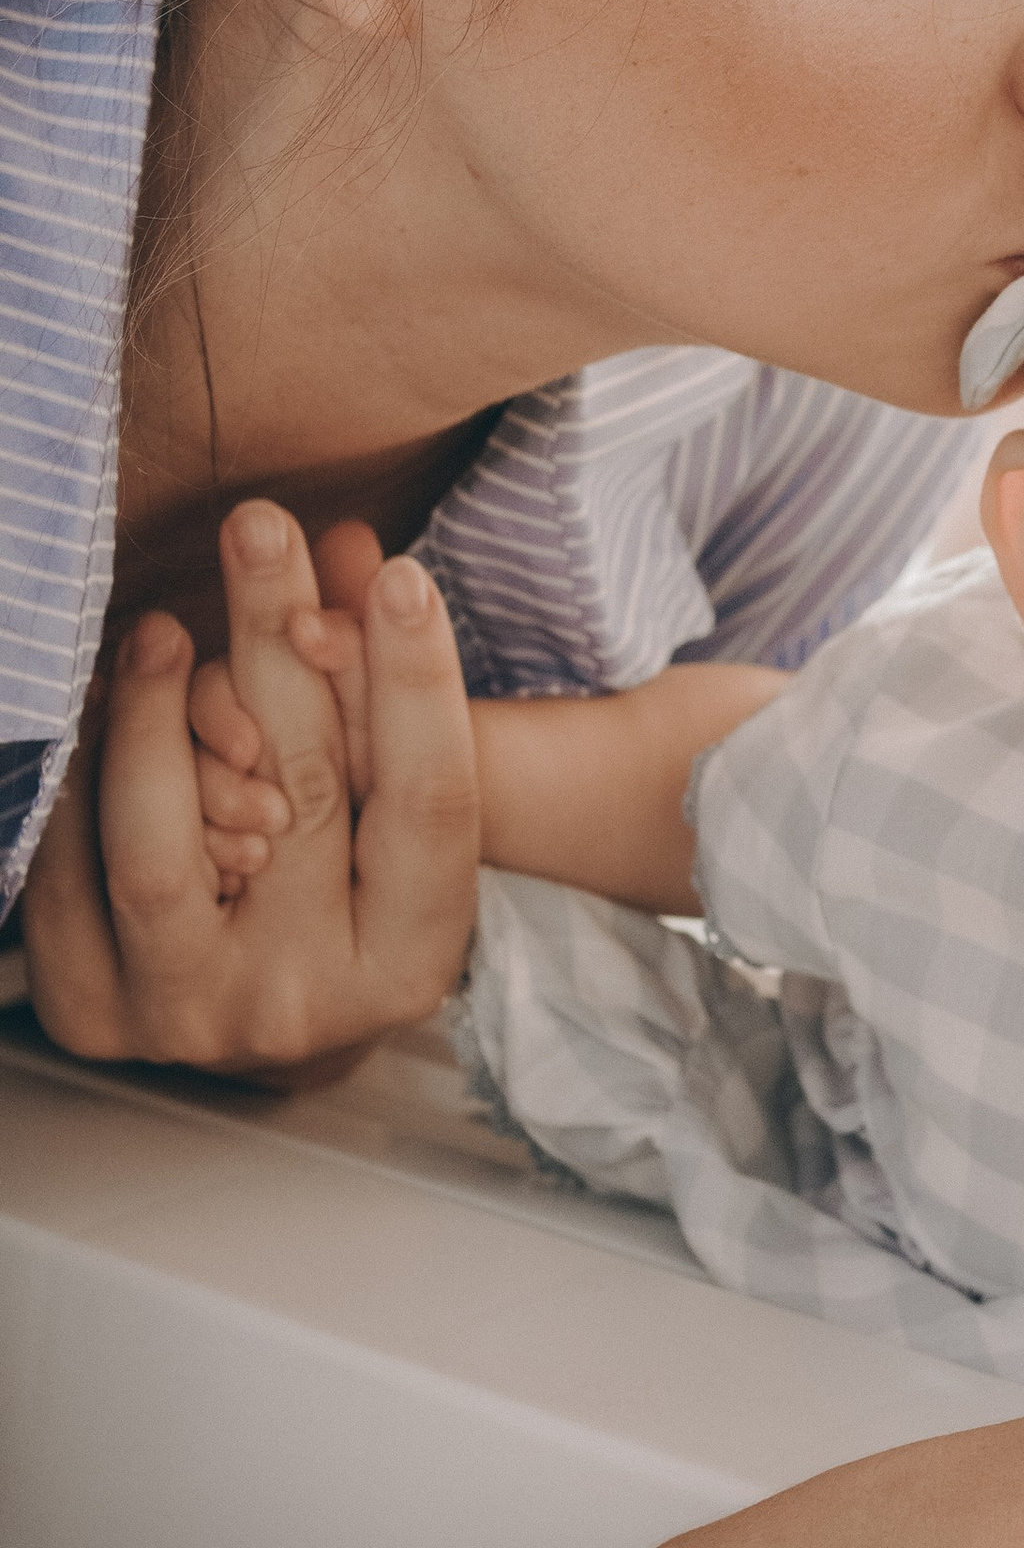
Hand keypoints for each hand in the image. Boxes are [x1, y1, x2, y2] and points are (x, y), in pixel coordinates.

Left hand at [22, 502, 480, 1075]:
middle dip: (278, 641)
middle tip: (259, 529)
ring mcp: (193, 1018)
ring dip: (152, 712)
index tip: (404, 578)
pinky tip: (107, 708)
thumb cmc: (337, 885)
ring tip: (162, 629)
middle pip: (300, 795)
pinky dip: (85, 774)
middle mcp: (310, 1003)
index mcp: (412, 961)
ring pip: (157, 846)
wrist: (256, 1010)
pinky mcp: (91, 1011)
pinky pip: (69, 869)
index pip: (430, 803)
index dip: (418, 683)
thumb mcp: (387, 801)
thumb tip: (356, 553)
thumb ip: (381, 685)